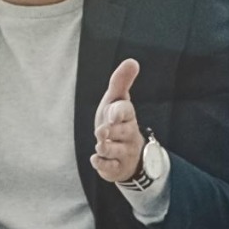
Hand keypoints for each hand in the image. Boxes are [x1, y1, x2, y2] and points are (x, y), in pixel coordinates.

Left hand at [88, 58, 147, 183]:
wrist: (126, 154)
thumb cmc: (117, 122)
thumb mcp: (116, 101)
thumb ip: (121, 82)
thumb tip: (132, 61)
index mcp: (127, 116)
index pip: (126, 112)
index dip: (119, 113)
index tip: (112, 114)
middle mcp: (129, 134)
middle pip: (122, 132)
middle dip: (111, 131)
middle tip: (102, 131)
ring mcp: (124, 152)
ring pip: (115, 150)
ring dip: (105, 147)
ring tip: (100, 145)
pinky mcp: (116, 168)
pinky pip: (110, 167)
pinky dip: (101, 163)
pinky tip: (95, 159)